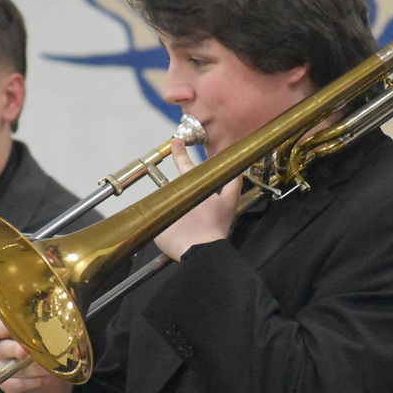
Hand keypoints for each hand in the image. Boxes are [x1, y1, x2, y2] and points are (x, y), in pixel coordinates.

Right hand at [0, 319, 72, 392]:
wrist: (54, 381)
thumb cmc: (49, 354)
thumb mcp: (47, 340)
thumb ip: (42, 334)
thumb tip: (49, 331)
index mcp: (6, 334)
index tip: (14, 328)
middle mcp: (1, 350)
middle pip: (0, 348)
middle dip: (16, 349)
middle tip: (30, 352)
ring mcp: (2, 368)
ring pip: (12, 368)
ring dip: (34, 368)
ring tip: (51, 368)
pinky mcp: (8, 385)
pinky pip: (16, 384)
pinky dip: (33, 382)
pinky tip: (45, 379)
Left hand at [153, 138, 240, 260]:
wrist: (201, 251)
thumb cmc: (215, 226)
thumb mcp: (230, 203)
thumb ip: (234, 183)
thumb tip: (238, 170)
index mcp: (191, 184)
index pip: (183, 162)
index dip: (179, 150)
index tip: (174, 141)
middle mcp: (173, 191)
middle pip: (176, 186)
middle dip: (184, 194)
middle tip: (196, 211)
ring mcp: (162, 206)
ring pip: (168, 201)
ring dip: (176, 208)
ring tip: (188, 224)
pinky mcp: (155, 222)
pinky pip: (161, 219)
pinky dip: (169, 224)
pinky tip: (180, 232)